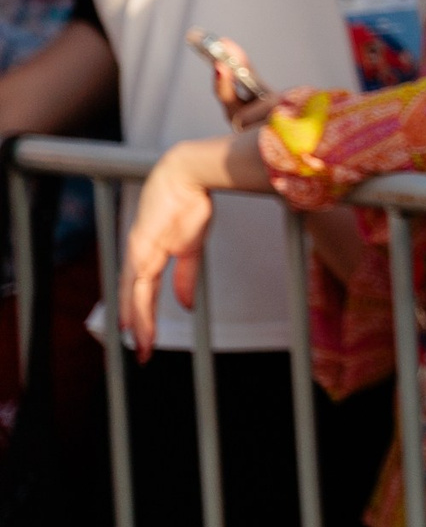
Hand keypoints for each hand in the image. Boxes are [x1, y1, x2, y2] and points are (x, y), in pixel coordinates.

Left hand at [121, 140, 230, 359]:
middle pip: (134, 298)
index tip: (142, 333)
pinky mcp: (141, 250)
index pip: (142, 289)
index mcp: (150, 253)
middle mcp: (139, 256)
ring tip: (142, 347)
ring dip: (138, 323)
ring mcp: (138, 253)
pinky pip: (137, 285)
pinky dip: (138, 307)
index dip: (141, 312)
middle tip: (142, 350)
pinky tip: (138, 324)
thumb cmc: (191, 203)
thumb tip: (187, 306)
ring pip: (133, 296)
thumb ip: (185, 276)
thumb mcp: (191, 247)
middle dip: (138, 325)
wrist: (187, 176)